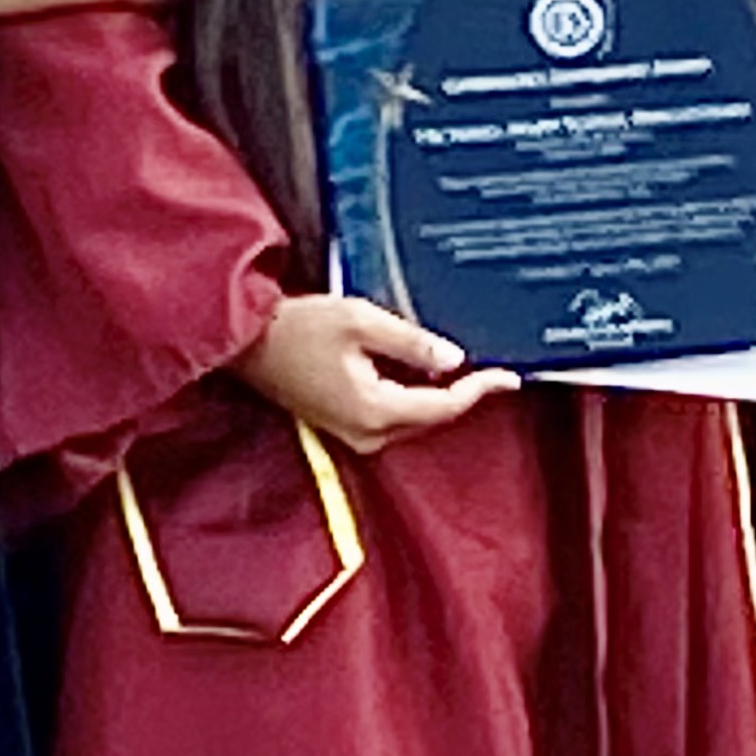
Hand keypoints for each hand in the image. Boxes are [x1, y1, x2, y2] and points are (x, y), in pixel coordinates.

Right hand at [232, 292, 517, 454]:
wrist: (245, 341)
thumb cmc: (298, 326)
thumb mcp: (360, 320)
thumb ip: (410, 342)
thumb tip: (453, 358)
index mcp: (374, 411)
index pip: (443, 407)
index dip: (479, 390)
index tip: (510, 376)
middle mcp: (366, 434)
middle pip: (431, 419)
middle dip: (464, 396)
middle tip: (497, 370)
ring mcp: (351, 434)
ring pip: (413, 421)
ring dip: (440, 398)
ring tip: (471, 370)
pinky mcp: (341, 425)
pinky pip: (392, 418)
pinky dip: (414, 399)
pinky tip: (427, 375)